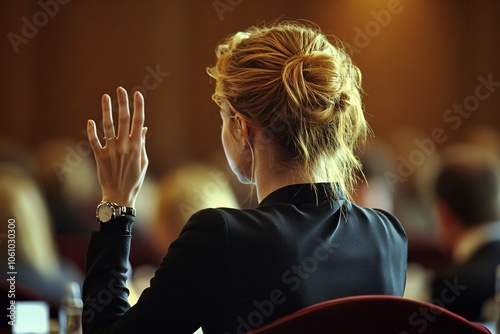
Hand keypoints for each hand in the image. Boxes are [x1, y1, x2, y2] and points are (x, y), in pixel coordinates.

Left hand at [87, 87, 147, 206]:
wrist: (119, 195)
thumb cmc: (134, 179)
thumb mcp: (143, 161)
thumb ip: (142, 143)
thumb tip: (142, 128)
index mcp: (137, 147)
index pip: (138, 122)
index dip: (138, 108)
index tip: (138, 95)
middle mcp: (124, 146)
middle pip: (124, 121)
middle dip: (123, 103)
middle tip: (121, 89)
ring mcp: (111, 151)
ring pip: (108, 127)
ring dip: (107, 111)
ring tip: (105, 97)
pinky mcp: (99, 157)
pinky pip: (94, 141)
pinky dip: (92, 131)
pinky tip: (91, 121)